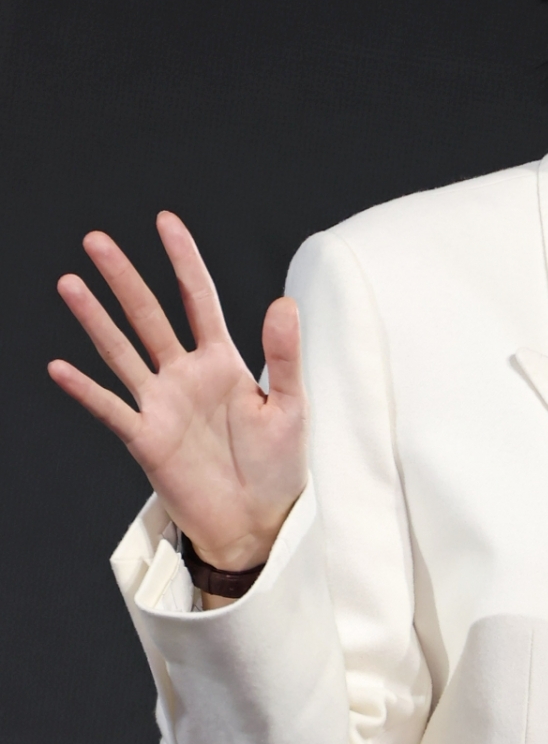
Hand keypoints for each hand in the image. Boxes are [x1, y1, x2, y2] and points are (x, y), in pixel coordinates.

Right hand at [49, 212, 307, 570]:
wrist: (258, 523)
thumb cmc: (277, 465)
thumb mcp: (291, 406)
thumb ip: (284, 355)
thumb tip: (284, 302)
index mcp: (223, 361)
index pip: (200, 299)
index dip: (183, 260)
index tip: (166, 221)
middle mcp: (186, 375)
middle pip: (149, 315)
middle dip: (124, 278)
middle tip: (96, 240)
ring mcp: (162, 405)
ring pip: (122, 352)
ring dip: (95, 320)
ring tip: (70, 283)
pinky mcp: (146, 440)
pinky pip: (111, 409)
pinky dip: (85, 390)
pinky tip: (59, 367)